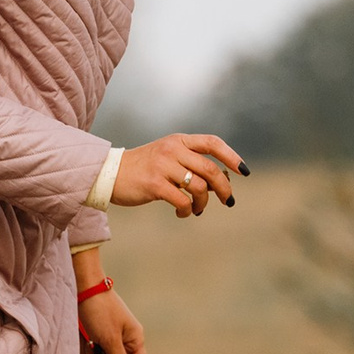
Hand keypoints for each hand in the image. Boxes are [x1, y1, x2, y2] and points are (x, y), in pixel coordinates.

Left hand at [76, 274, 149, 353]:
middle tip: (99, 347)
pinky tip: (83, 334)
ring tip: (90, 337)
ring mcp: (108, 341)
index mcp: (135, 340)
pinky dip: (87, 348)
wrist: (80, 288)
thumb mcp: (110, 339)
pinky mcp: (94, 339)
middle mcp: (124, 342)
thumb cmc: (99, 310)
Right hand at [113, 134, 247, 217]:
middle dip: (224, 188)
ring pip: (199, 187)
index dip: (231, 156)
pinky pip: (182, 200)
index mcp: (178, 141)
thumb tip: (222, 181)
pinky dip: (187, 210)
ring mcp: (163, 166)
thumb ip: (191, 164)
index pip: (212, 143)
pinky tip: (183, 212)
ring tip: (197, 209)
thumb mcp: (168, 157)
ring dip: (204, 203)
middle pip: (210, 170)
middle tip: (228, 201)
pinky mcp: (154, 184)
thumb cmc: (144, 168)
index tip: (243, 172)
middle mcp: (172, 150)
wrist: (110, 174)